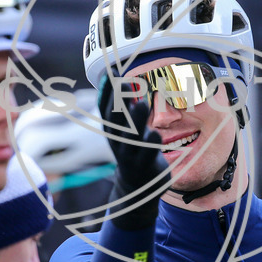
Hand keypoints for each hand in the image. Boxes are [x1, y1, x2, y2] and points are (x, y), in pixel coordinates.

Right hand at [99, 76, 170, 229]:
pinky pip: (146, 156)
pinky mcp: (143, 167)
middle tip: (125, 82)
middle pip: (116, 120)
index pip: (105, 108)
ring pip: (130, 137)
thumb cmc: (133, 151)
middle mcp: (117, 141)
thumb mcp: (126, 129)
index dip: (106, 91)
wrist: (135, 189)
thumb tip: (124, 80)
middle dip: (119, 101)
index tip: (110, 73)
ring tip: (142, 103)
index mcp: (112, 130)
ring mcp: (129, 156)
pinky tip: (155, 133)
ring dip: (135, 121)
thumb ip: (126, 109)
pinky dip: (149, 145)